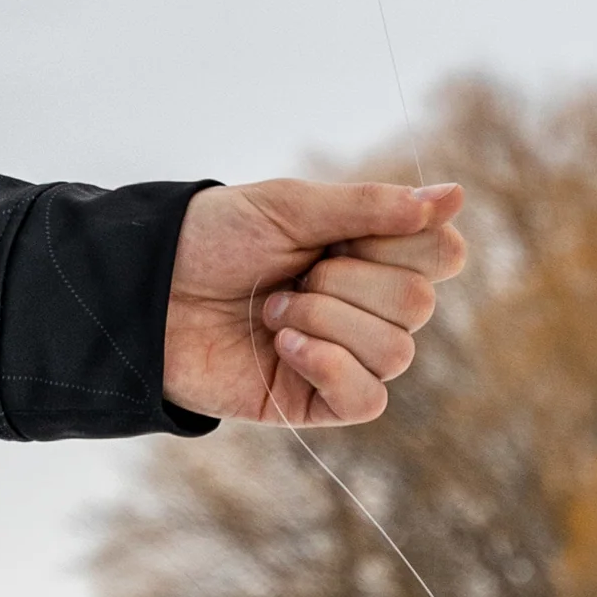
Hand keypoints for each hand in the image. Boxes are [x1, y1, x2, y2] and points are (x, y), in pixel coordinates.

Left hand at [162, 178, 466, 425]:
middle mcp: (365, 307)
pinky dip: (330, 366)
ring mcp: (342, 355)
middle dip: (348, 282)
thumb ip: (371, 206)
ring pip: (397, 351)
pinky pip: (368, 399)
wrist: (141, 289)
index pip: (440, 254)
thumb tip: (455, 196)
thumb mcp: (288, 208)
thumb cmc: (208, 240)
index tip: (344, 233)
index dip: (402, 242)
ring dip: (326, 320)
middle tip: (290, 275)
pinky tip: (284, 345)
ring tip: (271, 309)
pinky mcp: (314, 400)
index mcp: (366, 253)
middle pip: (418, 302)